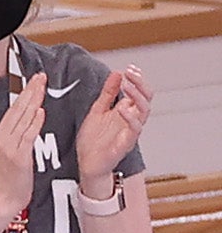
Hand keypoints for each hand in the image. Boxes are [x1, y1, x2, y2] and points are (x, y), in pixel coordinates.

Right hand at [0, 71, 44, 228]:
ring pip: (23, 119)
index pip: (15, 108)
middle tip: (40, 76)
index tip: (36, 79)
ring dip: (33, 101)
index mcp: (1, 134)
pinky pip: (27, 136)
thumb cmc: (10, 177)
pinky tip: (39, 112)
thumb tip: (31, 116)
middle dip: (30, 91)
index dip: (26, 92)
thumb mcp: (12, 151)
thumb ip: (20, 133)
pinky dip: (33, 123)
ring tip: (42, 87)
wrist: (4, 198)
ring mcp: (9, 146)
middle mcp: (3, 137)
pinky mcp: (18, 156)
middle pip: (18, 109)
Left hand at [78, 62, 149, 189]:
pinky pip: (134, 129)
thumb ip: (107, 93)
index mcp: (126, 111)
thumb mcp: (97, 111)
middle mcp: (132, 120)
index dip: (137, 79)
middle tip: (131, 73)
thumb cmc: (94, 140)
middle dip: (140, 84)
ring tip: (128, 85)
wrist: (87, 164)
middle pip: (146, 98)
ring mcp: (131, 131)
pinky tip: (123, 108)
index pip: (139, 91)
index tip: (129, 68)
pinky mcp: (126, 143)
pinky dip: (130, 118)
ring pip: (144, 111)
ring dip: (138, 96)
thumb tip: (117, 73)